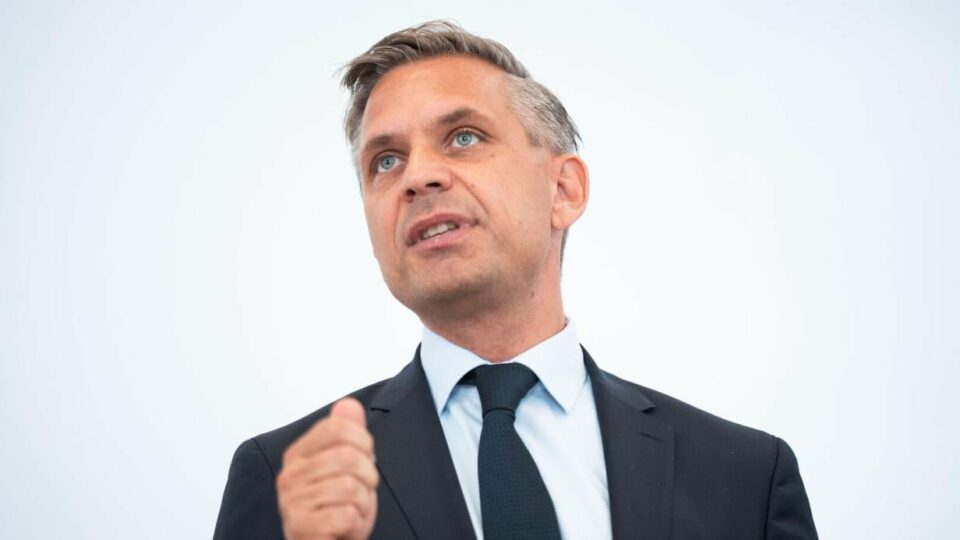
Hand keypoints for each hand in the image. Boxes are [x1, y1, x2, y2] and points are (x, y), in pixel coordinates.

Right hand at [277, 398, 378, 539]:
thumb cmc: (337, 511)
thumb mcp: (349, 468)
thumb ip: (349, 434)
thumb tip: (348, 404)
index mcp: (299, 454)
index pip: (337, 427)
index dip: (363, 442)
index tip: (364, 459)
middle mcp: (289, 476)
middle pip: (348, 457)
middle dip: (368, 478)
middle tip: (360, 493)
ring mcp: (292, 502)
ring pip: (350, 487)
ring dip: (363, 504)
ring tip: (351, 512)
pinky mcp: (301, 527)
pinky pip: (346, 514)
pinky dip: (356, 523)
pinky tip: (344, 528)